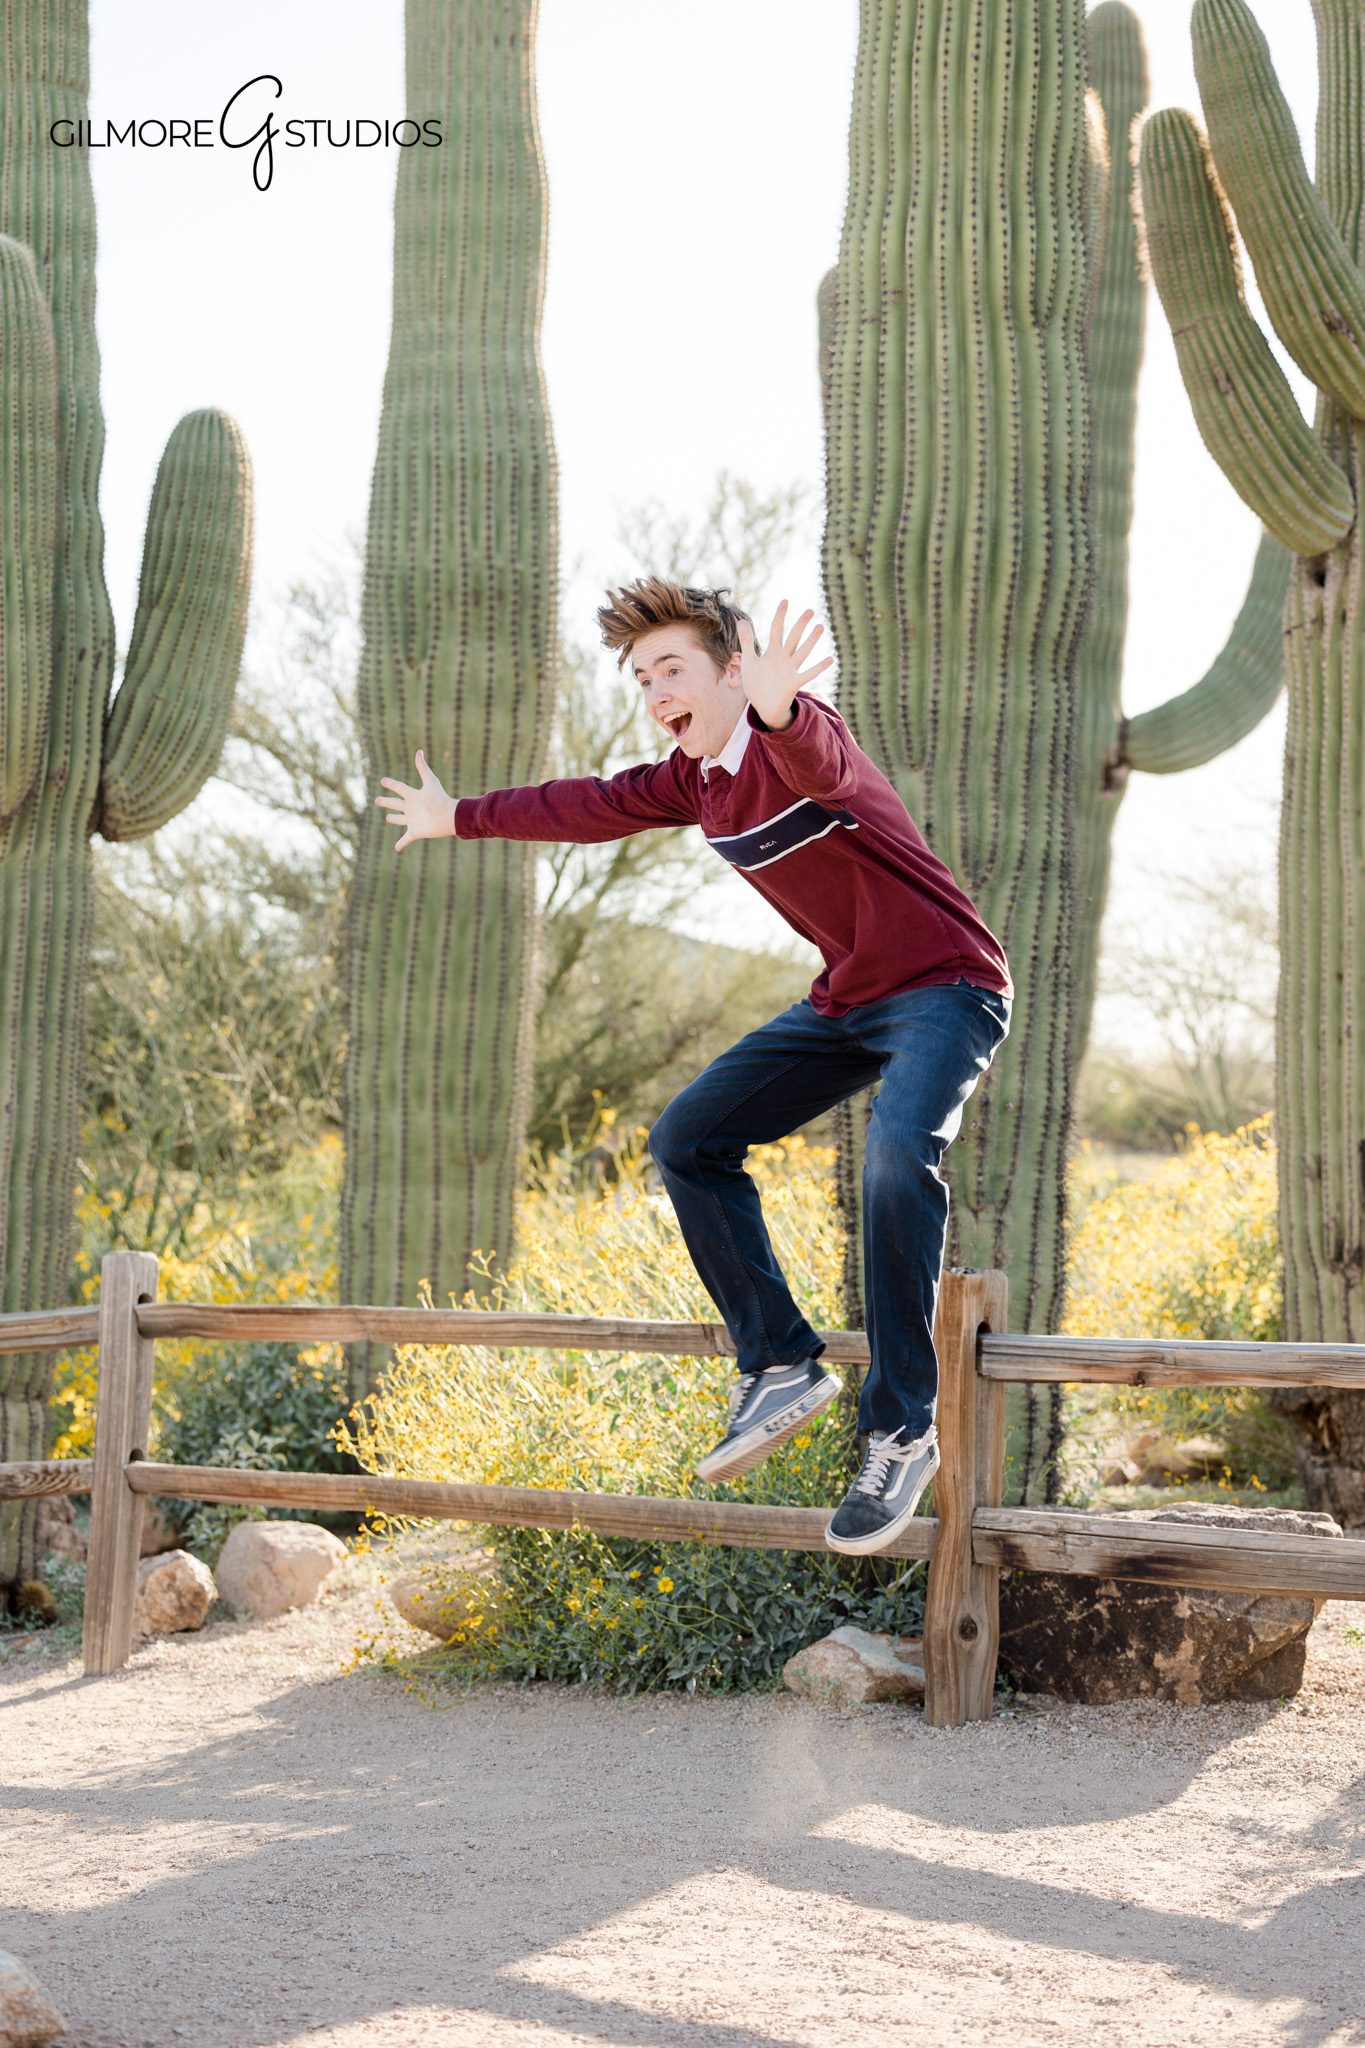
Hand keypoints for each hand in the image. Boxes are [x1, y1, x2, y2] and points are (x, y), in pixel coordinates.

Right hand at [374, 749, 453, 850]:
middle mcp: (411, 808)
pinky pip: (405, 839)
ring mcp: (412, 820)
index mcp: (413, 796)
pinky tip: (396, 849)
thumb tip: (419, 751)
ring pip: (400, 819)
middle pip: (396, 804)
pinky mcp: (415, 832)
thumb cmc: (440, 799)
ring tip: (388, 818)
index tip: (383, 780)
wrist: (448, 817)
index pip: (400, 788)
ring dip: (394, 819)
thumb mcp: (430, 782)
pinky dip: (400, 844)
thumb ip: (423, 767)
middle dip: (386, 802)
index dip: (391, 784)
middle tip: (377, 800)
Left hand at [737, 600, 832, 729]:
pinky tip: (831, 659)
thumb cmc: (756, 683)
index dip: (780, 616)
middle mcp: (783, 658)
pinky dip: (819, 667)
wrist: (763, 707)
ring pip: (802, 652)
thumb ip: (746, 641)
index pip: (776, 630)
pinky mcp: (794, 683)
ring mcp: (790, 670)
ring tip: (820, 627)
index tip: (785, 601)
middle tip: (810, 610)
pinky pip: (809, 674)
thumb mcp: (748, 661)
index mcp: (772, 652)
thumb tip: (742, 619)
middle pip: (793, 638)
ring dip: (811, 641)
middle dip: (800, 625)